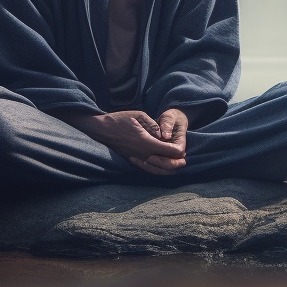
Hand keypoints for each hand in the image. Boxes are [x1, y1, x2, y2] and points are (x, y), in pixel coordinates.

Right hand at [66, 110, 185, 175]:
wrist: (102, 129)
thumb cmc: (119, 119)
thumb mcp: (138, 115)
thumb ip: (153, 124)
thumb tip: (163, 133)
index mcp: (146, 142)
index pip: (168, 151)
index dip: (178, 151)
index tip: (183, 148)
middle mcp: (142, 154)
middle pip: (165, 164)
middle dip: (176, 163)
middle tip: (184, 160)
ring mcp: (136, 158)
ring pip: (156, 170)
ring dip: (168, 169)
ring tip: (176, 166)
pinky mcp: (132, 160)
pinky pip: (147, 169)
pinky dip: (157, 171)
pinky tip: (162, 169)